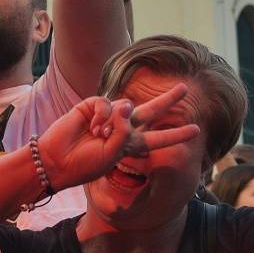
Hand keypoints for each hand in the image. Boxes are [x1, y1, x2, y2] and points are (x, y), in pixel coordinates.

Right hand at [35, 83, 201, 190]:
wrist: (57, 159)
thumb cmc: (86, 163)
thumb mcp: (113, 155)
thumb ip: (124, 132)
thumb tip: (127, 104)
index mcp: (131, 145)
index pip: (158, 138)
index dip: (176, 134)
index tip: (196, 129)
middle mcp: (123, 128)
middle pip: (151, 111)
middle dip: (168, 100)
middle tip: (184, 88)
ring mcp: (109, 116)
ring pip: (127, 107)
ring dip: (115, 122)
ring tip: (99, 134)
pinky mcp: (94, 106)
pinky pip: (108, 104)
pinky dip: (102, 115)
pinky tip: (91, 125)